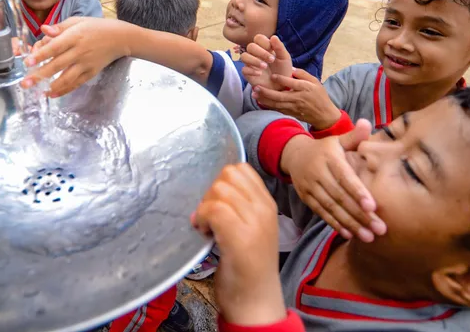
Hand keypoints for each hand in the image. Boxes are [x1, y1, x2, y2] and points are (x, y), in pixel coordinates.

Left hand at [21, 17, 131, 96]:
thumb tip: (43, 30)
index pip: (55, 47)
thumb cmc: (95, 27)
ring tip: (37, 91)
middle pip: (57, 65)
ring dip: (51, 86)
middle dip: (40, 75)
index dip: (40, 55)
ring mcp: (86, 64)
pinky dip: (64, 90)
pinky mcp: (91, 72)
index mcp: (75, 36)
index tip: (27, 62)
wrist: (120, 38)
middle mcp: (80, 51)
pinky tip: (52, 94)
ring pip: (67, 78)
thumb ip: (59, 27)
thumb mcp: (78, 21)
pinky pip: (76, 83)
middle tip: (25, 84)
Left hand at [192, 164, 286, 325]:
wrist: (255, 301)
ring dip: (205, 207)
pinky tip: (204, 233)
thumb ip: (238, 205)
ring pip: (219, 190)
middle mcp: (264, 209)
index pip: (241, 169)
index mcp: (267, 204)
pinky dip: (202, 218)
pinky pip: (214, 209)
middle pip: (227, 175)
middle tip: (209, 217)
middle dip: (210, 193)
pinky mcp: (240, 237)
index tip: (217, 205)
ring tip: (207, 227)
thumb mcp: (250, 227)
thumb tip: (212, 189)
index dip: (221, 182)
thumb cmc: (247, 265)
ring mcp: (255, 222)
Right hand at [241, 35, 292, 91]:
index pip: (258, 38)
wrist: (281, 87)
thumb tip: (273, 36)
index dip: (264, 42)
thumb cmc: (283, 71)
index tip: (272, 49)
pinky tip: (259, 74)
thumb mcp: (285, 59)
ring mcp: (250, 63)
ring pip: (244, 56)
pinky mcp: (247, 74)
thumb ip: (279, 47)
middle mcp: (256, 54)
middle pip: (250, 46)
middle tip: (271, 60)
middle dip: (261, 52)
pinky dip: (251, 70)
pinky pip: (244, 69)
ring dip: (254, 60)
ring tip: (264, 66)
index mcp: (265, 48)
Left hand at [252, 68, 341, 129]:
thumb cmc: (320, 96)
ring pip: (277, 104)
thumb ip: (303, 74)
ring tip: (254, 94)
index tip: (272, 75)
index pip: (292, 83)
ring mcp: (294, 107)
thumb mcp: (315, 81)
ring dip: (264, 100)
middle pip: (280, 96)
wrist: (324, 115)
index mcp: (305, 88)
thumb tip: (290, 69)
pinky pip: (278, 110)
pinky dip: (269, 106)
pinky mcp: (291, 113)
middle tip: (256, 87)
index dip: (281, 80)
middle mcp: (298, 98)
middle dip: (267, 92)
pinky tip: (260, 101)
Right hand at [282, 120, 386, 241]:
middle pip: (340, 197)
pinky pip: (321, 213)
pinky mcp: (306, 197)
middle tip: (380, 229)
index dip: (358, 192)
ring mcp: (310, 187)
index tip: (373, 207)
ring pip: (331, 208)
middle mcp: (318, 173)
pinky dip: (334, 224)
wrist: (294, 155)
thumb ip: (354, 136)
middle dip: (360, 215)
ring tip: (368, 237)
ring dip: (350, 224)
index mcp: (329, 158)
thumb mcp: (337, 139)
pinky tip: (349, 234)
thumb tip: (368, 124)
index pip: (345, 177)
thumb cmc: (325, 149)